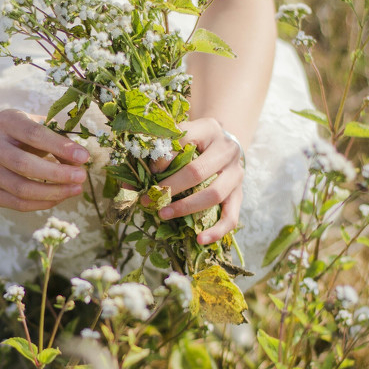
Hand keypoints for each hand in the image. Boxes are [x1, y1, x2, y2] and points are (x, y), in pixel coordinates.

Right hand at [0, 109, 89, 211]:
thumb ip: (57, 137)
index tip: (84, 156)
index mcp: (6, 122)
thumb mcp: (36, 123)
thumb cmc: (20, 133)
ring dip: (53, 192)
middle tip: (82, 176)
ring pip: (22, 189)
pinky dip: (43, 203)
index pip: (33, 135)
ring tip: (75, 189)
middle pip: (24, 165)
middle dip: (58, 173)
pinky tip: (60, 197)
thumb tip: (79, 160)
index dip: (60, 147)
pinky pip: (19, 204)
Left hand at [146, 117, 244, 244]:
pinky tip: (200, 240)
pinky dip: (216, 231)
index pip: (183, 140)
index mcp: (209, 129)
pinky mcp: (239, 194)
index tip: (147, 172)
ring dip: (185, 208)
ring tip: (163, 214)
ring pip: (214, 194)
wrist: (223, 144)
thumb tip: (129, 186)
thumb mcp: (177, 138)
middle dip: (169, 188)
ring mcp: (236, 173)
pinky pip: (231, 217)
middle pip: (197, 172)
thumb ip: (155, 154)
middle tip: (148, 199)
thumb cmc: (193, 142)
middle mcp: (227, 150)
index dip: (162, 158)